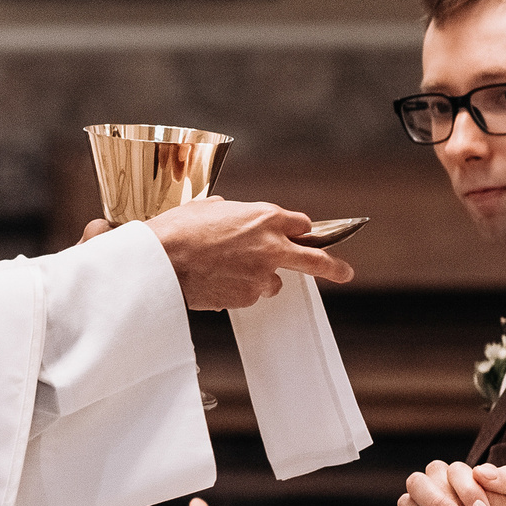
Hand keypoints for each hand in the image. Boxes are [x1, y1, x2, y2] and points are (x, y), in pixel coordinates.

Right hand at [143, 201, 355, 309]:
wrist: (161, 262)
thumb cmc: (178, 230)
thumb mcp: (208, 208)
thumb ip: (230, 212)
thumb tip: (229, 214)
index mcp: (265, 217)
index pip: (301, 224)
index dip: (298, 231)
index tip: (301, 236)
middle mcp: (271, 246)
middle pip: (315, 259)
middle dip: (333, 267)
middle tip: (345, 273)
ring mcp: (262, 275)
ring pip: (272, 281)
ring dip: (259, 278)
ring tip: (226, 271)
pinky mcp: (247, 297)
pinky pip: (249, 295)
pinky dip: (237, 290)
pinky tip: (215, 282)